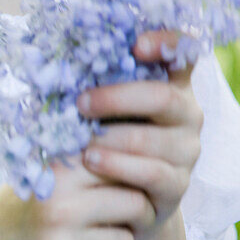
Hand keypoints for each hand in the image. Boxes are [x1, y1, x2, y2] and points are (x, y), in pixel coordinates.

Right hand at [0, 157, 154, 239]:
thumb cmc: (21, 213)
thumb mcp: (41, 175)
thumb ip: (83, 161)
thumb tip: (142, 143)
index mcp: (55, 175)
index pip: (123, 166)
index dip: (130, 177)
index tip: (123, 185)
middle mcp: (57, 209)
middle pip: (135, 205)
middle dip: (134, 214)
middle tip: (119, 219)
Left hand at [78, 30, 202, 228]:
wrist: (112, 197)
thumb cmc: (101, 138)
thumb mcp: (98, 109)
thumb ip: (92, 86)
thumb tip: (52, 63)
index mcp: (171, 85)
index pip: (183, 52)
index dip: (166, 42)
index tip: (136, 45)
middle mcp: (186, 114)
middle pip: (163, 97)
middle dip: (117, 98)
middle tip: (80, 103)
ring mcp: (186, 151)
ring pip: (154, 139)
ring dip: (112, 139)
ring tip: (80, 143)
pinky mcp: (177, 185)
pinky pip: (152, 172)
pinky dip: (118, 166)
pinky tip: (92, 162)